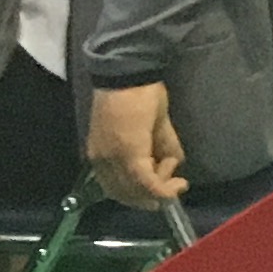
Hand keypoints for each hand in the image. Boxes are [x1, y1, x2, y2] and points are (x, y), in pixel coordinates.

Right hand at [88, 82, 185, 204]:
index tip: (180, 186)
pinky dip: (123, 185)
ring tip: (157, 177)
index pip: (145, 184)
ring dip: (137, 193)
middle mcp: (108, 160)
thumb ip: (168, 145)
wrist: (119, 75)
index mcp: (129, 151)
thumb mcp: (163, 120)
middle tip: (172, 187)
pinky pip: (106, 180)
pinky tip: (139, 175)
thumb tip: (176, 163)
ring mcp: (97, 158)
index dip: (163, 192)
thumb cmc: (146, 94)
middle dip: (152, 196)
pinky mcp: (92, 153)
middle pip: (128, 192)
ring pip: (114, 190)